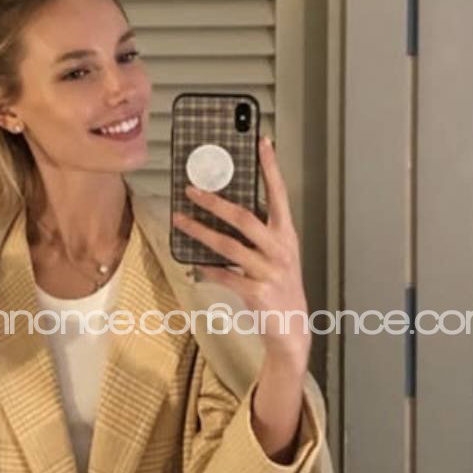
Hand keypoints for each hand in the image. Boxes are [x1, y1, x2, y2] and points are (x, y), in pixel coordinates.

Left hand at [171, 135, 310, 370]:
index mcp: (287, 235)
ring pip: (229, 246)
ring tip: (180, 221)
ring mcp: (270, 272)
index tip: (261, 143)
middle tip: (192, 189)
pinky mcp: (257, 293)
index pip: (279, 194)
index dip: (270, 168)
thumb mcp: (276, 255)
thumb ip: (258, 233)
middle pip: (245, 218)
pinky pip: (224, 275)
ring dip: (200, 232)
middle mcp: (281, 250)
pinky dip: (207, 268)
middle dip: (215, 202)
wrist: (292, 329)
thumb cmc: (280, 287)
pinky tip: (194, 263)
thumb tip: (226, 209)